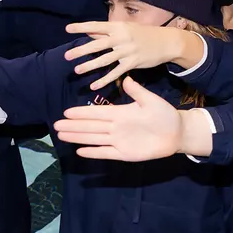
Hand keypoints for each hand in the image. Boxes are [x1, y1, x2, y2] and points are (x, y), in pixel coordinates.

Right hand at [54, 76, 192, 159]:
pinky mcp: (124, 153)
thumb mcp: (151, 101)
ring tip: (62, 135)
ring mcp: (119, 141)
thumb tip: (126, 79)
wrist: (176, 132)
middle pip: (90, 126)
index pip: (97, 113)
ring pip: (94, 138)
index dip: (81, 112)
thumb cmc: (164, 114)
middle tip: (56, 125)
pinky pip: (106, 152)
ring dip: (78, 137)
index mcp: (121, 113)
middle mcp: (116, 127)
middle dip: (73, 125)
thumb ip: (138, 92)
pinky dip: (93, 152)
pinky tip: (80, 151)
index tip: (66, 111)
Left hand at [64, 21, 200, 89]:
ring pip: (105, 59)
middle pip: (97, 44)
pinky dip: (104, 80)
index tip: (67, 29)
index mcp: (118, 26)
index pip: (96, 26)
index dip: (81, 27)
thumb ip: (108, 31)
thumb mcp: (127, 28)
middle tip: (67, 55)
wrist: (166, 42)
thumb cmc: (144, 34)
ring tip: (77, 70)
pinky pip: (116, 73)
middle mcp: (121, 38)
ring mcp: (127, 51)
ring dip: (90, 66)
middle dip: (81, 50)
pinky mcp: (133, 63)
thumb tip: (89, 32)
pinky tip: (94, 85)